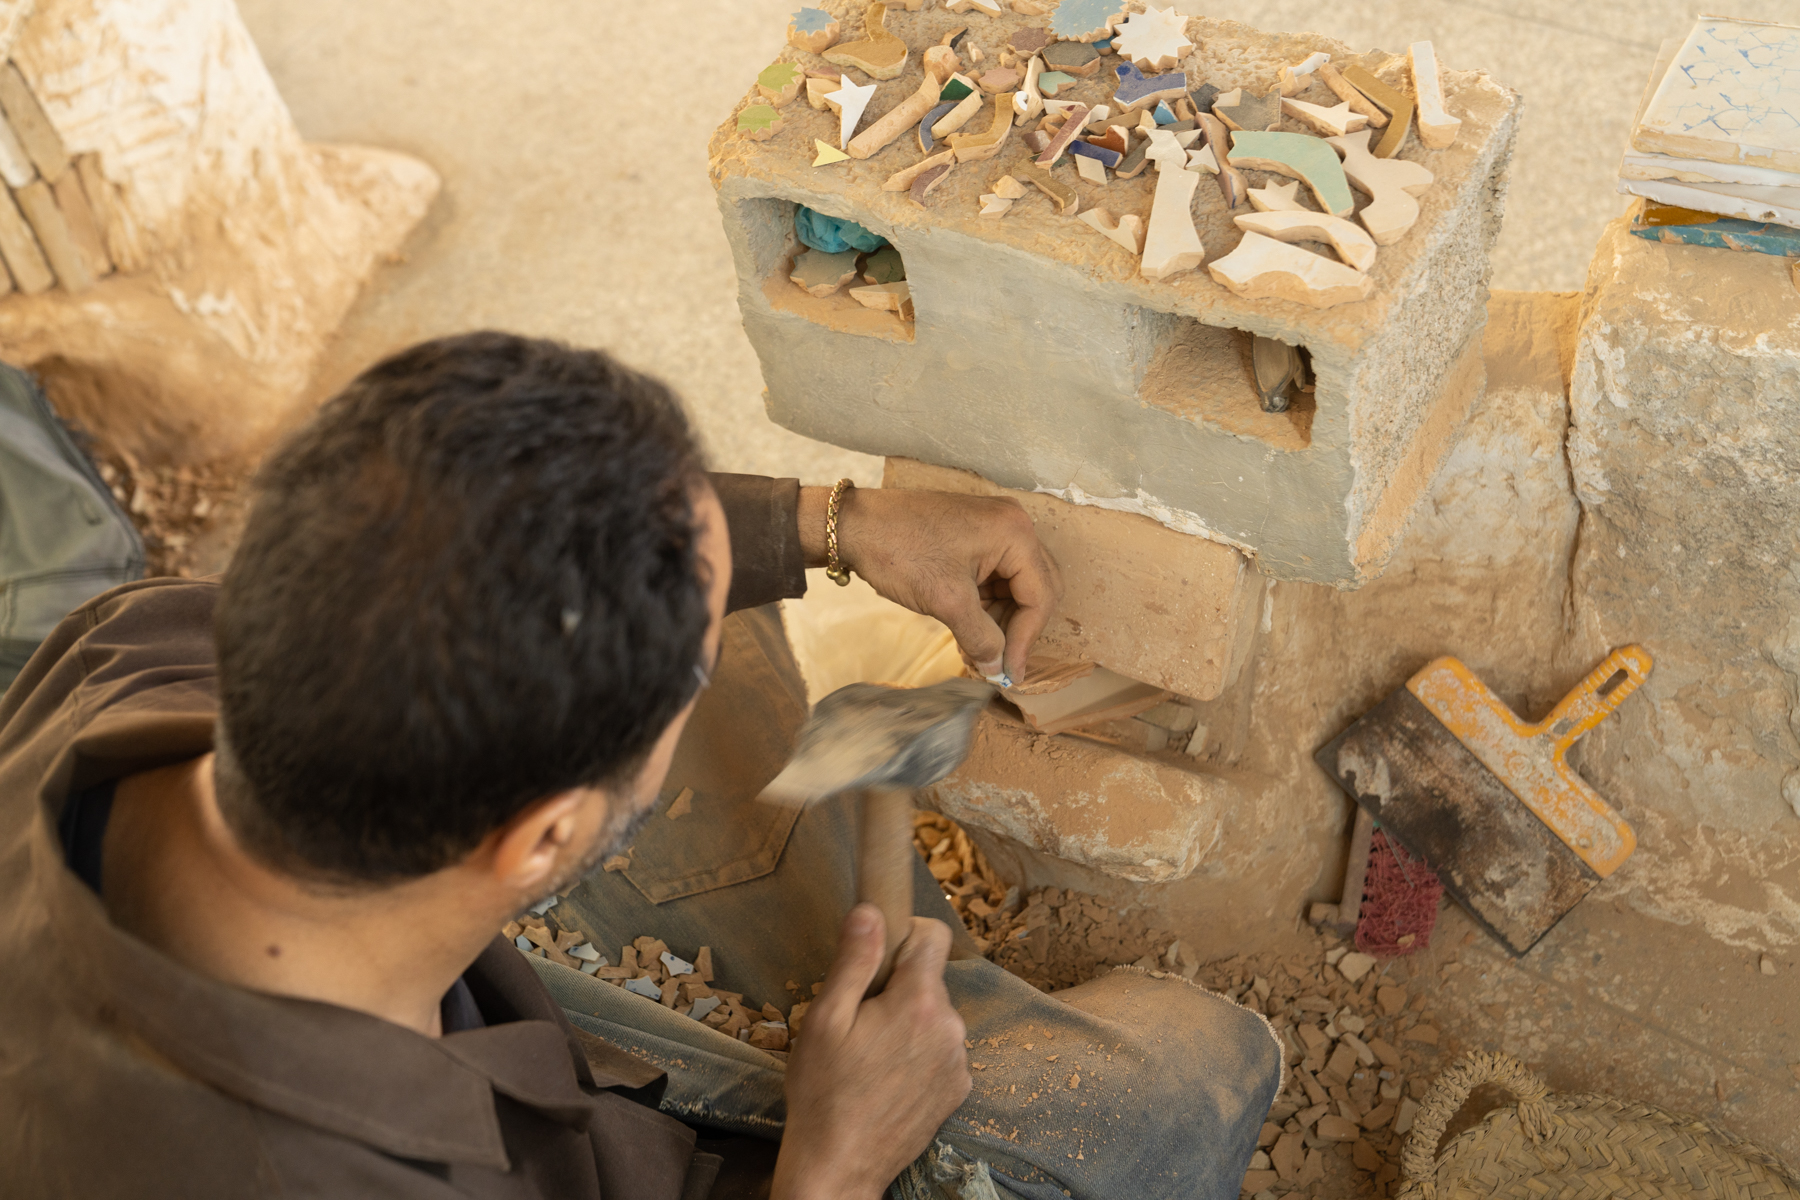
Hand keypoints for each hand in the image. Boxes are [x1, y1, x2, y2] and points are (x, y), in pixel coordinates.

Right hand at [772, 906, 969, 1199]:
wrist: (839, 1167)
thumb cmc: (823, 1093)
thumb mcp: (825, 1019)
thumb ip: (853, 960)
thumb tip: (870, 910)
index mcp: (918, 1002)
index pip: (933, 934)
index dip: (903, 934)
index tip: (876, 954)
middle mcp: (950, 1027)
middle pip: (930, 978)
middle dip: (898, 986)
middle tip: (859, 1018)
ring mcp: (958, 1062)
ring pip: (935, 1015)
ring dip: (909, 1022)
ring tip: (870, 1054)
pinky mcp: (957, 1090)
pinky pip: (941, 1050)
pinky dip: (920, 1053)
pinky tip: (887, 1077)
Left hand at [801, 486, 1063, 684]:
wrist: (854, 525)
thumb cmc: (900, 552)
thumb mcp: (946, 601)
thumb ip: (981, 638)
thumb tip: (999, 670)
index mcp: (1015, 534)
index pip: (1040, 596)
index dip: (1026, 639)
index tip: (1009, 673)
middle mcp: (1013, 525)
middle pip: (1036, 589)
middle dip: (1017, 629)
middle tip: (998, 663)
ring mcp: (994, 529)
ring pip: (1015, 587)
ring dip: (1000, 621)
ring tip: (977, 650)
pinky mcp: (975, 536)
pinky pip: (995, 578)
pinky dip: (986, 606)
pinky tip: (967, 629)